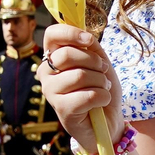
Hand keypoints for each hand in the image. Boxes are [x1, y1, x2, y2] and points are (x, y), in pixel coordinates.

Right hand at [38, 23, 123, 145]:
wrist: (108, 121)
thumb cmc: (101, 88)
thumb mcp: (100, 62)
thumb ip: (91, 48)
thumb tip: (87, 38)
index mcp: (53, 56)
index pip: (51, 35)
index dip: (71, 33)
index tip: (89, 41)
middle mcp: (46, 72)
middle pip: (67, 55)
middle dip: (94, 62)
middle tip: (103, 71)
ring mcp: (50, 91)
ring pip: (79, 76)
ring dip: (101, 82)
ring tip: (103, 88)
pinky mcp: (61, 109)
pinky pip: (88, 95)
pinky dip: (103, 97)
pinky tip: (101, 102)